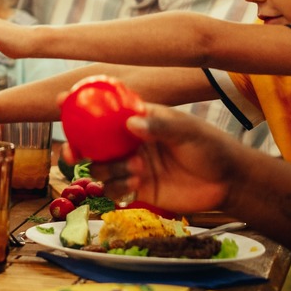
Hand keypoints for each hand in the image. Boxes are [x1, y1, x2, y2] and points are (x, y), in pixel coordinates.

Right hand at [87, 105, 238, 213]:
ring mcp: (133, 166)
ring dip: (108, 170)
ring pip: (101, 168)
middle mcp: (131, 143)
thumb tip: (130, 123)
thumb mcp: (187, 131)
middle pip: (93, 143)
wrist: (227, 182)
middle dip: (77, 146)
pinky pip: (114, 190)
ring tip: (134, 170)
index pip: (105, 110)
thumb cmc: (210, 147)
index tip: (63, 100)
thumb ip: (159, 126)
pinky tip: (134, 185)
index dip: (82, 105)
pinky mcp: (138, 190)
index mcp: (139, 121)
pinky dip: (117, 188)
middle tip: (72, 151)